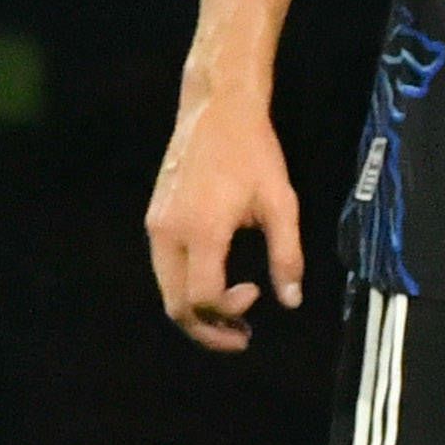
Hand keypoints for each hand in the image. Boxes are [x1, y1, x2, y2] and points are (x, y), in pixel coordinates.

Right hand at [148, 83, 304, 350]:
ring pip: (166, 289)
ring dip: (196, 309)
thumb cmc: (254, 153)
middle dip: (207, 329)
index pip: (202, 299)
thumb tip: (291, 300)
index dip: (228, 313)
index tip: (255, 298)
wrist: (217, 109)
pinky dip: (186, 286)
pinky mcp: (153, 218)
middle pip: (175, 305)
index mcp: (201, 231)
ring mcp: (156, 225)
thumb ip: (287, 256)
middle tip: (239, 335)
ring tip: (230, 312)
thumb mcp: (282, 203)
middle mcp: (169, 232)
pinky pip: (164, 267)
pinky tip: (214, 280)